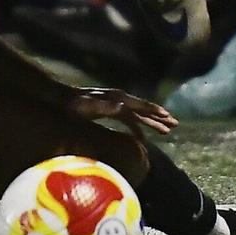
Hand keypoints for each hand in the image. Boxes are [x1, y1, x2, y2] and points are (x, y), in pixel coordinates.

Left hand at [64, 87, 178, 136]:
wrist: (60, 97)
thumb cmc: (73, 105)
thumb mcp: (88, 107)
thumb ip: (105, 107)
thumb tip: (123, 108)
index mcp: (117, 99)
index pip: (140, 107)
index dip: (155, 113)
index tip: (169, 118)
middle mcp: (119, 99)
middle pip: (143, 110)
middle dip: (159, 118)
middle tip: (175, 125)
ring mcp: (114, 103)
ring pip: (138, 115)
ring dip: (151, 123)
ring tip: (167, 131)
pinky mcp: (109, 109)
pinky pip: (129, 120)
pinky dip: (138, 127)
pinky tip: (141, 137)